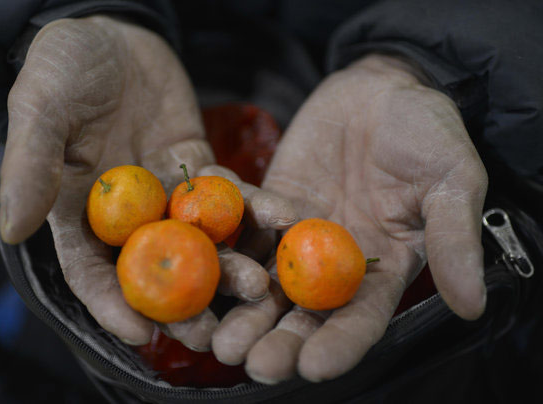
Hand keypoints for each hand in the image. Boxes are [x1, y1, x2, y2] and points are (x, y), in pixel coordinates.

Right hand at [0, 16, 295, 348]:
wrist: (114, 34)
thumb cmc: (64, 66)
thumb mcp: (41, 106)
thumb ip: (30, 164)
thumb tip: (13, 228)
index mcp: (78, 211)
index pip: (91, 271)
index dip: (112, 305)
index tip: (140, 333)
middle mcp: (125, 214)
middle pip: (154, 270)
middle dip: (182, 303)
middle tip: (211, 332)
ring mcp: (166, 194)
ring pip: (198, 241)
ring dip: (227, 266)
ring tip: (256, 287)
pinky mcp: (199, 169)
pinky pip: (228, 195)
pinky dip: (252, 209)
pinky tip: (279, 220)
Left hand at [211, 54, 487, 381]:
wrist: (381, 88)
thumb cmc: (427, 133)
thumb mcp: (452, 180)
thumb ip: (453, 238)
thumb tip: (472, 306)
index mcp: (382, 269)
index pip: (360, 318)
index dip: (338, 345)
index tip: (313, 367)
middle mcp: (334, 263)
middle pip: (303, 311)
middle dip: (277, 339)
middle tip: (249, 363)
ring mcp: (298, 235)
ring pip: (266, 281)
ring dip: (242, 310)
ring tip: (217, 338)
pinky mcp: (271, 203)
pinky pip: (245, 227)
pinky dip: (226, 244)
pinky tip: (202, 263)